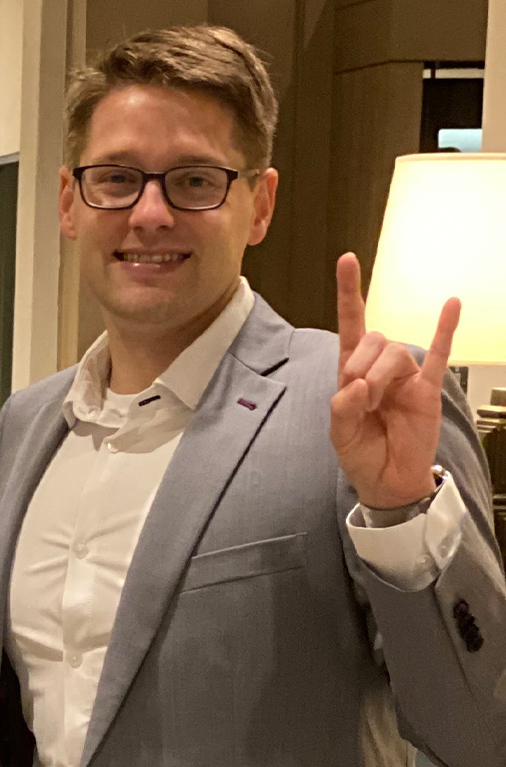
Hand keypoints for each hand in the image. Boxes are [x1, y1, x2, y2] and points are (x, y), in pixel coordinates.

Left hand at [331, 253, 458, 509]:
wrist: (387, 481)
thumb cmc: (361, 453)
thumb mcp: (340, 433)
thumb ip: (343, 407)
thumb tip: (360, 384)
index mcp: (352, 373)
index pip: (350, 326)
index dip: (348, 294)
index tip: (347, 260)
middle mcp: (379, 368)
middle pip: (374, 339)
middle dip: (361, 361)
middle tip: (359, 393)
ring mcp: (406, 377)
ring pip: (396, 352)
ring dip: (382, 373)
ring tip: (377, 401)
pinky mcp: (428, 390)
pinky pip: (440, 355)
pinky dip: (445, 330)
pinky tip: (451, 305)